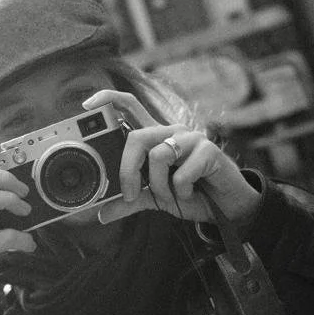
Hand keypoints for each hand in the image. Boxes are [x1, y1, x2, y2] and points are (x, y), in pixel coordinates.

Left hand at [86, 90, 260, 226]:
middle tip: (130, 195)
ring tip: (171, 195)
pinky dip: (181, 191)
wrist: (227, 207)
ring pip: (158, 155)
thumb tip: (102, 214)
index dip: (109, 100)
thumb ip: (129, 202)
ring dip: (159, 186)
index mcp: (156, 138)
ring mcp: (191, 139)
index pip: (130, 107)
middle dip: (127, 171)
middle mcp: (171, 132)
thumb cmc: (192, 194)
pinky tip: (191, 192)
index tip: (86, 105)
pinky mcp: (208, 150)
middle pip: (136, 137)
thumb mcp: (155, 199)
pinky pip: (181, 172)